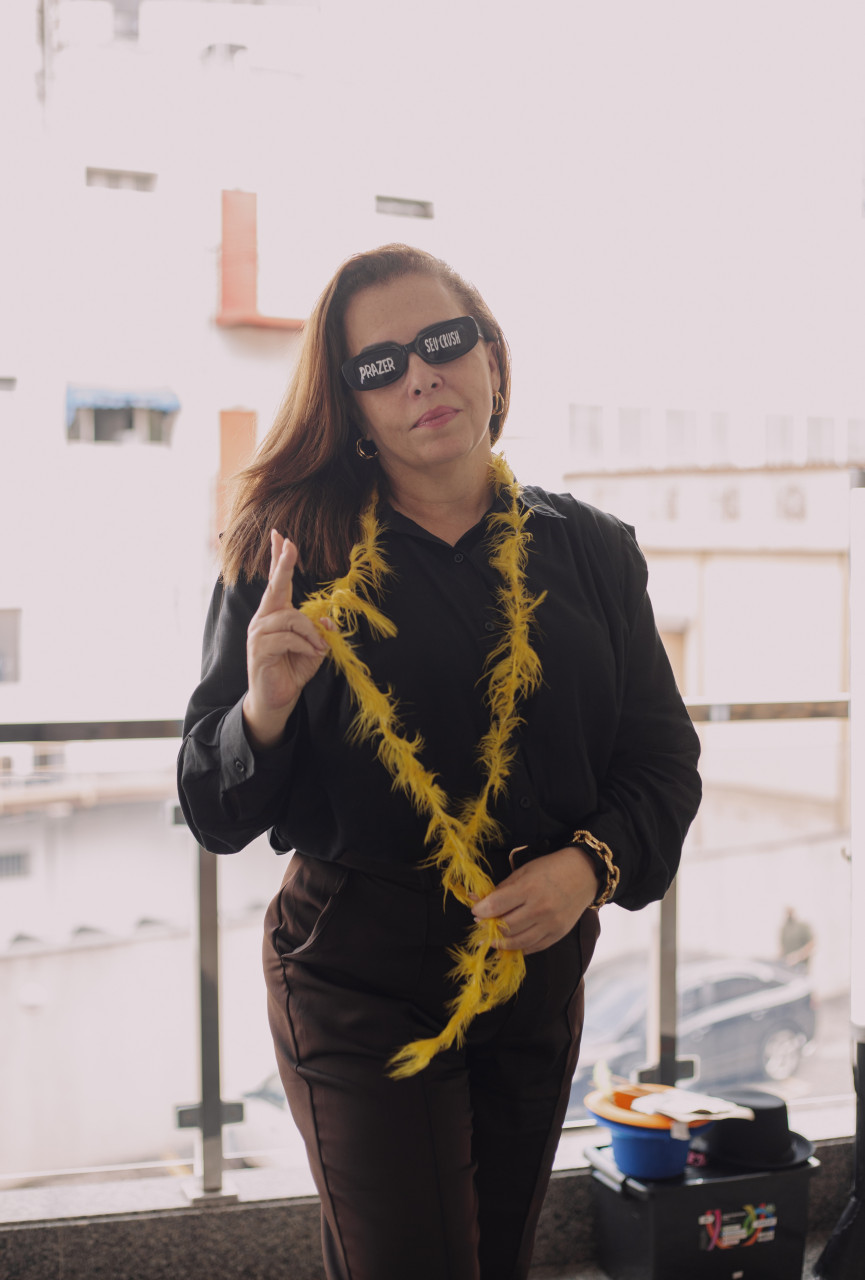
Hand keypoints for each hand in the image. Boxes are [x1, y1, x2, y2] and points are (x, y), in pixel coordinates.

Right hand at [243, 530, 331, 749]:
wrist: (277, 698)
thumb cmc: (292, 670)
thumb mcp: (314, 648)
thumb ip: (321, 633)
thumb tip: (328, 621)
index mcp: (275, 614)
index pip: (276, 581)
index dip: (278, 559)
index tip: (281, 536)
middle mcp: (264, 618)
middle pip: (274, 586)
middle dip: (282, 564)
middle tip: (288, 542)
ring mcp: (258, 632)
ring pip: (290, 617)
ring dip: (310, 633)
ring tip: (317, 648)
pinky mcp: (260, 648)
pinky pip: (288, 637)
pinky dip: (305, 644)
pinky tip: (310, 654)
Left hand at [471, 846, 599, 953]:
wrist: (584, 873)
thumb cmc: (550, 869)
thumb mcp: (523, 871)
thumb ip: (501, 889)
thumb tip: (477, 900)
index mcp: (529, 888)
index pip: (496, 906)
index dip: (480, 910)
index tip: (475, 911)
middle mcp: (540, 909)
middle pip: (505, 927)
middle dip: (488, 927)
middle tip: (481, 925)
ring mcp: (551, 924)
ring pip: (517, 942)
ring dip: (500, 942)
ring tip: (491, 938)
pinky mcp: (558, 934)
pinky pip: (533, 948)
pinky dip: (519, 947)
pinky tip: (510, 942)